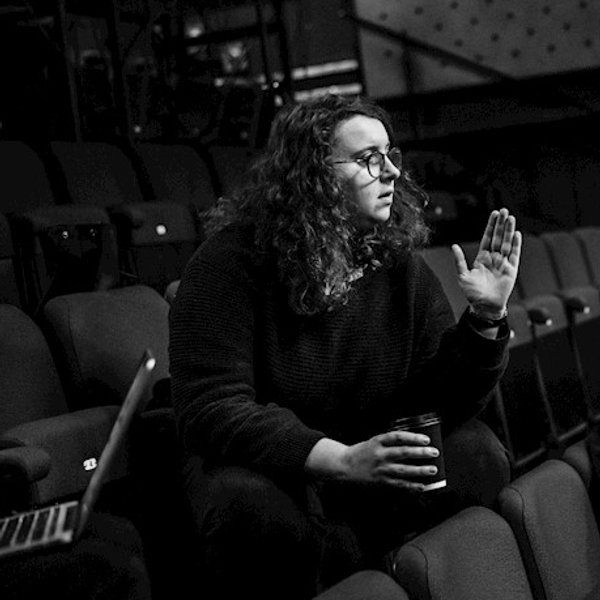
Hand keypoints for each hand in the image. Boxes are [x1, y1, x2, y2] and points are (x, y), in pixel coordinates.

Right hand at [306, 431, 439, 490]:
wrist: (344, 465)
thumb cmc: (362, 452)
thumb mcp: (374, 441)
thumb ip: (391, 442)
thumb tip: (413, 444)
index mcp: (377, 441)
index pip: (397, 437)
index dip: (412, 437)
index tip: (425, 439)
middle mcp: (379, 454)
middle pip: (403, 452)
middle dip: (420, 452)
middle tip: (433, 452)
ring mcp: (380, 469)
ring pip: (403, 470)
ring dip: (419, 470)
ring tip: (432, 470)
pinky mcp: (381, 481)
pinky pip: (398, 484)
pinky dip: (411, 486)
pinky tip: (422, 486)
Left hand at [451, 208, 521, 315]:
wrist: (484, 306)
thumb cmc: (472, 293)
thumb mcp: (462, 276)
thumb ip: (459, 260)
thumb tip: (453, 245)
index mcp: (482, 258)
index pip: (487, 238)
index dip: (490, 226)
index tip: (494, 214)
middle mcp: (494, 259)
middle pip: (498, 238)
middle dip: (501, 224)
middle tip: (504, 210)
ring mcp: (503, 263)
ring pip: (507, 243)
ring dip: (508, 231)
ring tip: (510, 217)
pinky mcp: (511, 270)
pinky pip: (514, 255)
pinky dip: (516, 244)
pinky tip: (516, 234)